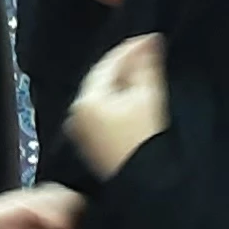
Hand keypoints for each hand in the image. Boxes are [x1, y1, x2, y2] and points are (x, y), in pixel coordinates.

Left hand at [68, 34, 169, 178]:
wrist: (150, 189)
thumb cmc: (149, 141)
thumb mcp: (150, 97)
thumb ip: (146, 64)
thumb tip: (147, 41)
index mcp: (85, 101)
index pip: (107, 64)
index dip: (131, 49)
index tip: (152, 39)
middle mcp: (77, 115)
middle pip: (103, 80)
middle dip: (127, 66)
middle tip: (151, 53)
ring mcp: (83, 133)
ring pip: (105, 97)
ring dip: (125, 84)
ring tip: (149, 73)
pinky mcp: (95, 145)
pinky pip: (106, 113)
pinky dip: (121, 102)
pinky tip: (139, 98)